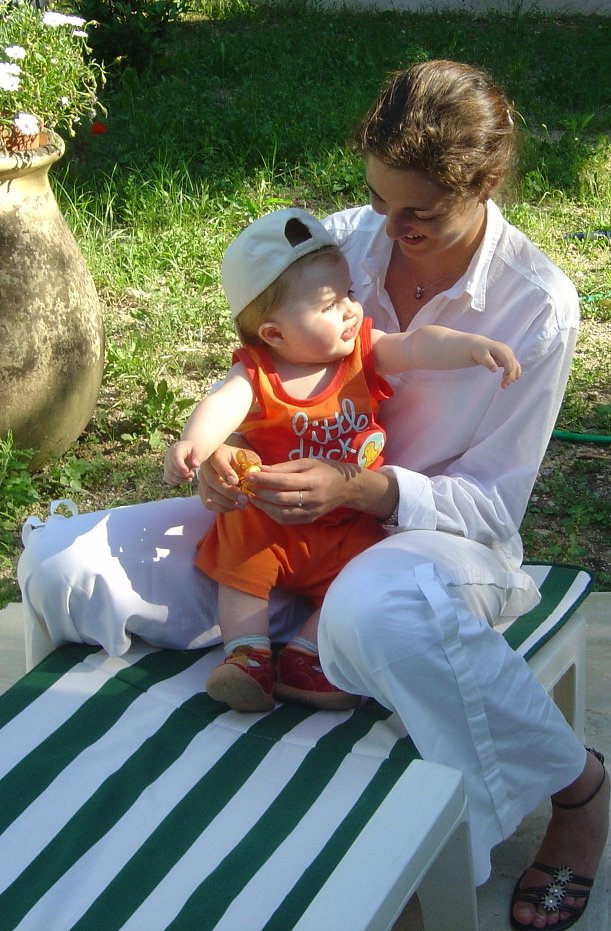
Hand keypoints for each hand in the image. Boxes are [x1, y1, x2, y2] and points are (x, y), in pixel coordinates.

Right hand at [163, 440, 201, 484]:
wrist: (194, 449)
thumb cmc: (197, 449)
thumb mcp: (200, 451)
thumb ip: (198, 458)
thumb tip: (195, 464)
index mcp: (177, 448)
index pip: (176, 458)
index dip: (181, 467)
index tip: (188, 471)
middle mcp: (169, 455)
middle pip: (172, 468)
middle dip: (183, 475)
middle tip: (192, 474)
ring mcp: (167, 463)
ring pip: (169, 475)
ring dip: (180, 480)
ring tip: (190, 478)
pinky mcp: (167, 469)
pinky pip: (168, 478)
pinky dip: (176, 482)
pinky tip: (185, 480)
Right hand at [197, 443, 255, 511]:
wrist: (236, 465)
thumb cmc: (244, 461)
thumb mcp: (249, 459)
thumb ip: (250, 466)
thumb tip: (251, 476)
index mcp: (218, 452)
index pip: (217, 460)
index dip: (225, 471)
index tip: (236, 481)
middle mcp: (206, 465)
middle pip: (212, 480)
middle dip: (229, 492)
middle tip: (245, 499)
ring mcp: (202, 479)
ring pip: (209, 493)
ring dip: (227, 502)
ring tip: (243, 504)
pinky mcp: (203, 491)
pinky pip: (208, 503)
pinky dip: (221, 507)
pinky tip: (234, 506)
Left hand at [244, 458, 361, 524]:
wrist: (348, 488)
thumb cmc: (326, 469)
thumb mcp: (307, 462)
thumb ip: (284, 467)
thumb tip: (261, 469)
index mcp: (312, 480)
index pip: (284, 481)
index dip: (265, 480)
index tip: (250, 476)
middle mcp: (313, 498)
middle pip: (281, 499)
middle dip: (262, 493)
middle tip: (248, 487)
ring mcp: (312, 511)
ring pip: (283, 513)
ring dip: (264, 507)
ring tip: (253, 498)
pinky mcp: (310, 519)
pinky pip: (288, 520)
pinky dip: (273, 515)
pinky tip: (265, 507)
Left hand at [473, 339, 521, 387]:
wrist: (479, 347)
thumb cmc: (479, 351)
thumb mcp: (481, 356)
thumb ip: (488, 362)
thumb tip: (495, 370)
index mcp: (502, 350)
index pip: (509, 361)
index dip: (508, 371)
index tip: (504, 380)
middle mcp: (508, 352)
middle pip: (513, 365)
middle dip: (510, 376)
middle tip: (503, 386)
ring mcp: (509, 355)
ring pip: (515, 366)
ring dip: (512, 376)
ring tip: (504, 385)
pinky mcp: (508, 359)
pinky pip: (515, 366)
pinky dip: (513, 374)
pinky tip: (508, 381)